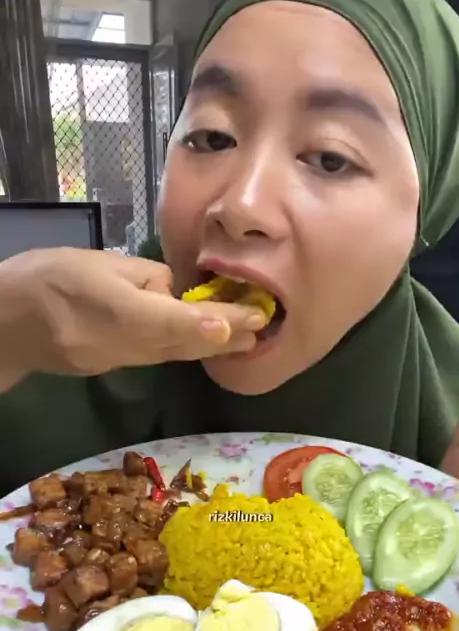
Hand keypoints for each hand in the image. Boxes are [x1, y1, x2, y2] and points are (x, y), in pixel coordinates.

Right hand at [0, 248, 265, 383]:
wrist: (7, 323)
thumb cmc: (48, 278)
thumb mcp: (97, 261)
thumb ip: (143, 277)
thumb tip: (174, 291)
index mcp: (111, 309)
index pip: (168, 320)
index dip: (208, 324)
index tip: (243, 323)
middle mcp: (118, 344)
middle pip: (178, 344)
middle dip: (223, 338)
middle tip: (261, 329)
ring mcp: (114, 363)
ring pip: (171, 354)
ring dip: (208, 346)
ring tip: (247, 338)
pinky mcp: (111, 370)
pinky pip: (155, 358)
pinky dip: (182, 349)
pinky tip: (202, 342)